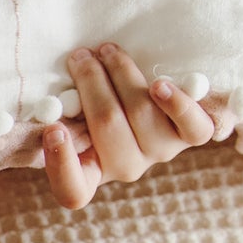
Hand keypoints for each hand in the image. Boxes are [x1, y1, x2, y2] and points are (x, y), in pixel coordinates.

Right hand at [42, 43, 215, 209]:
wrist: (148, 89)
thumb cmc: (98, 96)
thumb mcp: (71, 108)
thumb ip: (59, 109)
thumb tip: (48, 97)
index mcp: (91, 169)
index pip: (74, 191)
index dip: (62, 165)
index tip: (53, 129)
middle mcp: (127, 166)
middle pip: (108, 128)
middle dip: (92, 84)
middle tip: (80, 56)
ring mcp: (161, 150)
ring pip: (141, 113)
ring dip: (122, 75)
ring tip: (107, 51)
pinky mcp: (192, 133)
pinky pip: (194, 128)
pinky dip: (176, 104)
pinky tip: (159, 85)